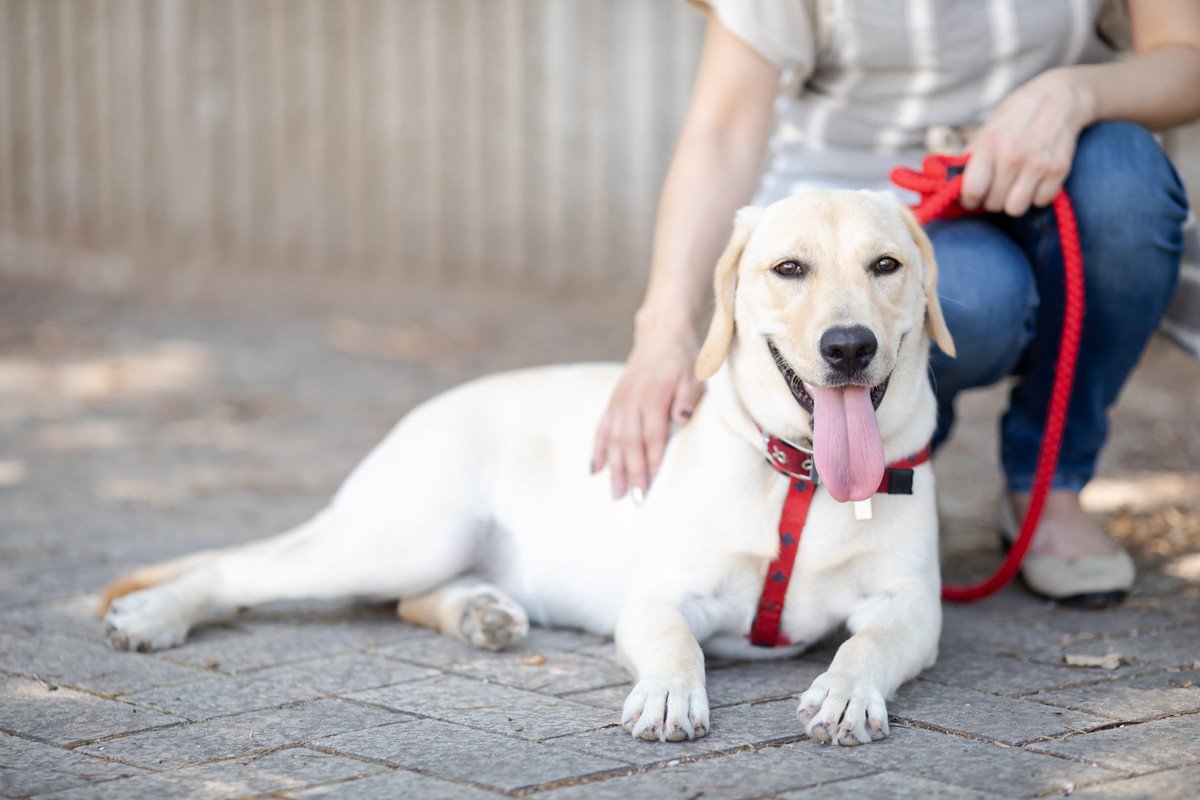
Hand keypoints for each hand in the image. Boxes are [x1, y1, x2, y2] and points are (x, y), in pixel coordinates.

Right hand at [592, 320, 704, 498]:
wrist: (662, 334)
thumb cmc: (683, 359)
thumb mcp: (694, 375)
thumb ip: (688, 397)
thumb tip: (681, 418)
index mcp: (653, 397)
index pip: (652, 437)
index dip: (651, 463)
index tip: (650, 486)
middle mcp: (631, 401)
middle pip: (630, 443)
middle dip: (631, 473)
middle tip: (633, 499)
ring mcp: (620, 401)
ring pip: (614, 439)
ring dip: (614, 467)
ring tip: (615, 492)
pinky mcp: (614, 401)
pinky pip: (602, 428)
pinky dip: (599, 449)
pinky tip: (595, 468)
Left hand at [960, 68, 1094, 216]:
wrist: (1060, 97)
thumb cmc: (1016, 116)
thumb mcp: (987, 129)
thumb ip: (970, 157)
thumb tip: (949, 183)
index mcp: (989, 144)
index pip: (972, 191)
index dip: (969, 199)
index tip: (973, 196)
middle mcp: (1013, 156)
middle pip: (993, 204)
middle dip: (992, 198)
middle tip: (998, 185)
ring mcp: (1038, 163)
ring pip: (1016, 208)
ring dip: (1014, 200)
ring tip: (1015, 184)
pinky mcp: (1059, 170)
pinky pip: (1040, 202)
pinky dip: (1037, 195)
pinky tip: (1035, 179)